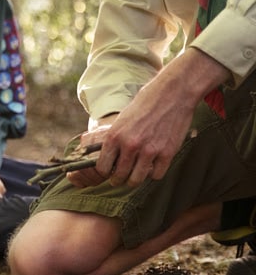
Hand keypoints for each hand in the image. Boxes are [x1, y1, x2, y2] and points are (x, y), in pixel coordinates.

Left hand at [71, 48, 229, 187]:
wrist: (172, 94)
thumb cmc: (145, 105)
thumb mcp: (121, 120)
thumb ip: (115, 140)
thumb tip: (108, 159)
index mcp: (114, 136)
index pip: (102, 168)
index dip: (105, 172)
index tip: (109, 172)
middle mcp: (130, 145)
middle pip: (119, 177)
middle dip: (118, 180)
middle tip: (120, 178)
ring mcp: (149, 150)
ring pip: (136, 180)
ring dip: (134, 180)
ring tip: (135, 176)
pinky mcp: (167, 153)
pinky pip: (156, 175)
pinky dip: (154, 173)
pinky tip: (152, 166)